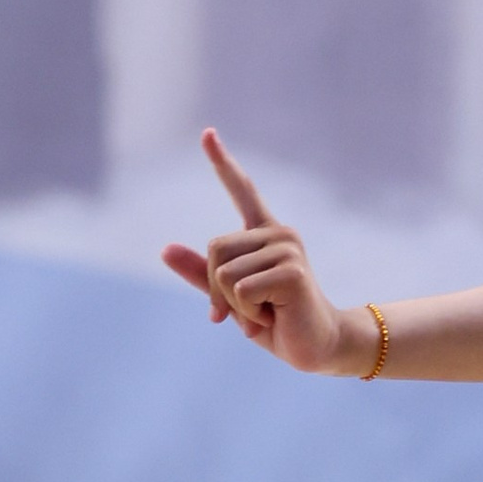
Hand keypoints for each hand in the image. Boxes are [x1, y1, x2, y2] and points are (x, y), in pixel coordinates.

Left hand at [162, 130, 360, 373]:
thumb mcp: (230, 299)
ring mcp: (287, 248)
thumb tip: (166, 249)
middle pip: (214, 249)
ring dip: (234, 306)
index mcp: (264, 234)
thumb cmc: (276, 322)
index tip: (207, 133)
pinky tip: (272, 317)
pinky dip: (247, 314)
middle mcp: (278, 233)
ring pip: (224, 273)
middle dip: (217, 290)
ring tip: (265, 314)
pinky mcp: (291, 270)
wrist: (316, 348)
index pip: (243, 190)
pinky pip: (239, 289)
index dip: (222, 162)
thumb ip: (201, 274)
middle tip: (247, 311)